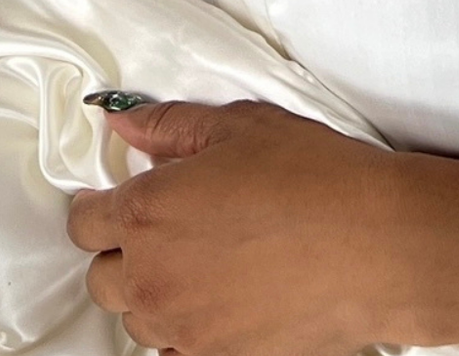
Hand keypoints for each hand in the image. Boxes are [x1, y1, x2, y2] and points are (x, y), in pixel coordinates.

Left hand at [67, 101, 417, 355]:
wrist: (375, 246)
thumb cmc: (312, 178)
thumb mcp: (238, 127)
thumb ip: (170, 126)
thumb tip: (125, 125)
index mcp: (147, 212)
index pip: (83, 223)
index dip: (96, 207)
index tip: (115, 200)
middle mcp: (153, 277)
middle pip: (101, 277)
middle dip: (122, 252)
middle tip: (163, 230)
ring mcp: (184, 328)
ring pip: (138, 318)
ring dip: (153, 293)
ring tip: (198, 266)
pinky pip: (176, 351)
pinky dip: (186, 330)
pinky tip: (220, 302)